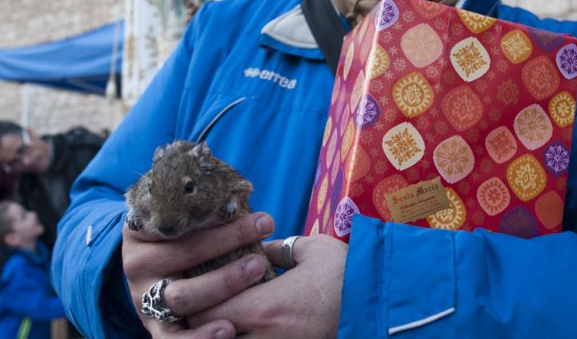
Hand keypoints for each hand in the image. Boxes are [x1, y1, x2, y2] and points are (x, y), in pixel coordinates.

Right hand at [122, 212, 275, 337]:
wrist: (148, 273)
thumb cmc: (176, 238)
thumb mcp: (177, 215)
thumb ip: (202, 203)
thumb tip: (245, 188)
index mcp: (139, 229)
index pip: (175, 217)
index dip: (212, 212)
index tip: (244, 204)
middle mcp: (137, 265)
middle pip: (183, 253)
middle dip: (226, 240)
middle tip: (262, 228)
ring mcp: (143, 298)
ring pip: (182, 296)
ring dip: (223, 283)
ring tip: (255, 269)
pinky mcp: (154, 328)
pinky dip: (201, 337)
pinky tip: (228, 329)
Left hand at [188, 234, 346, 337]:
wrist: (384, 306)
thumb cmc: (348, 274)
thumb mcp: (310, 250)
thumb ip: (276, 249)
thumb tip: (255, 247)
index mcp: (263, 307)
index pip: (201, 314)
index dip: (191, 304)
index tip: (192, 290)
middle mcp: (264, 338)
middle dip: (198, 327)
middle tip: (200, 308)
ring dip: (220, 337)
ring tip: (222, 322)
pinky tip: (244, 331)